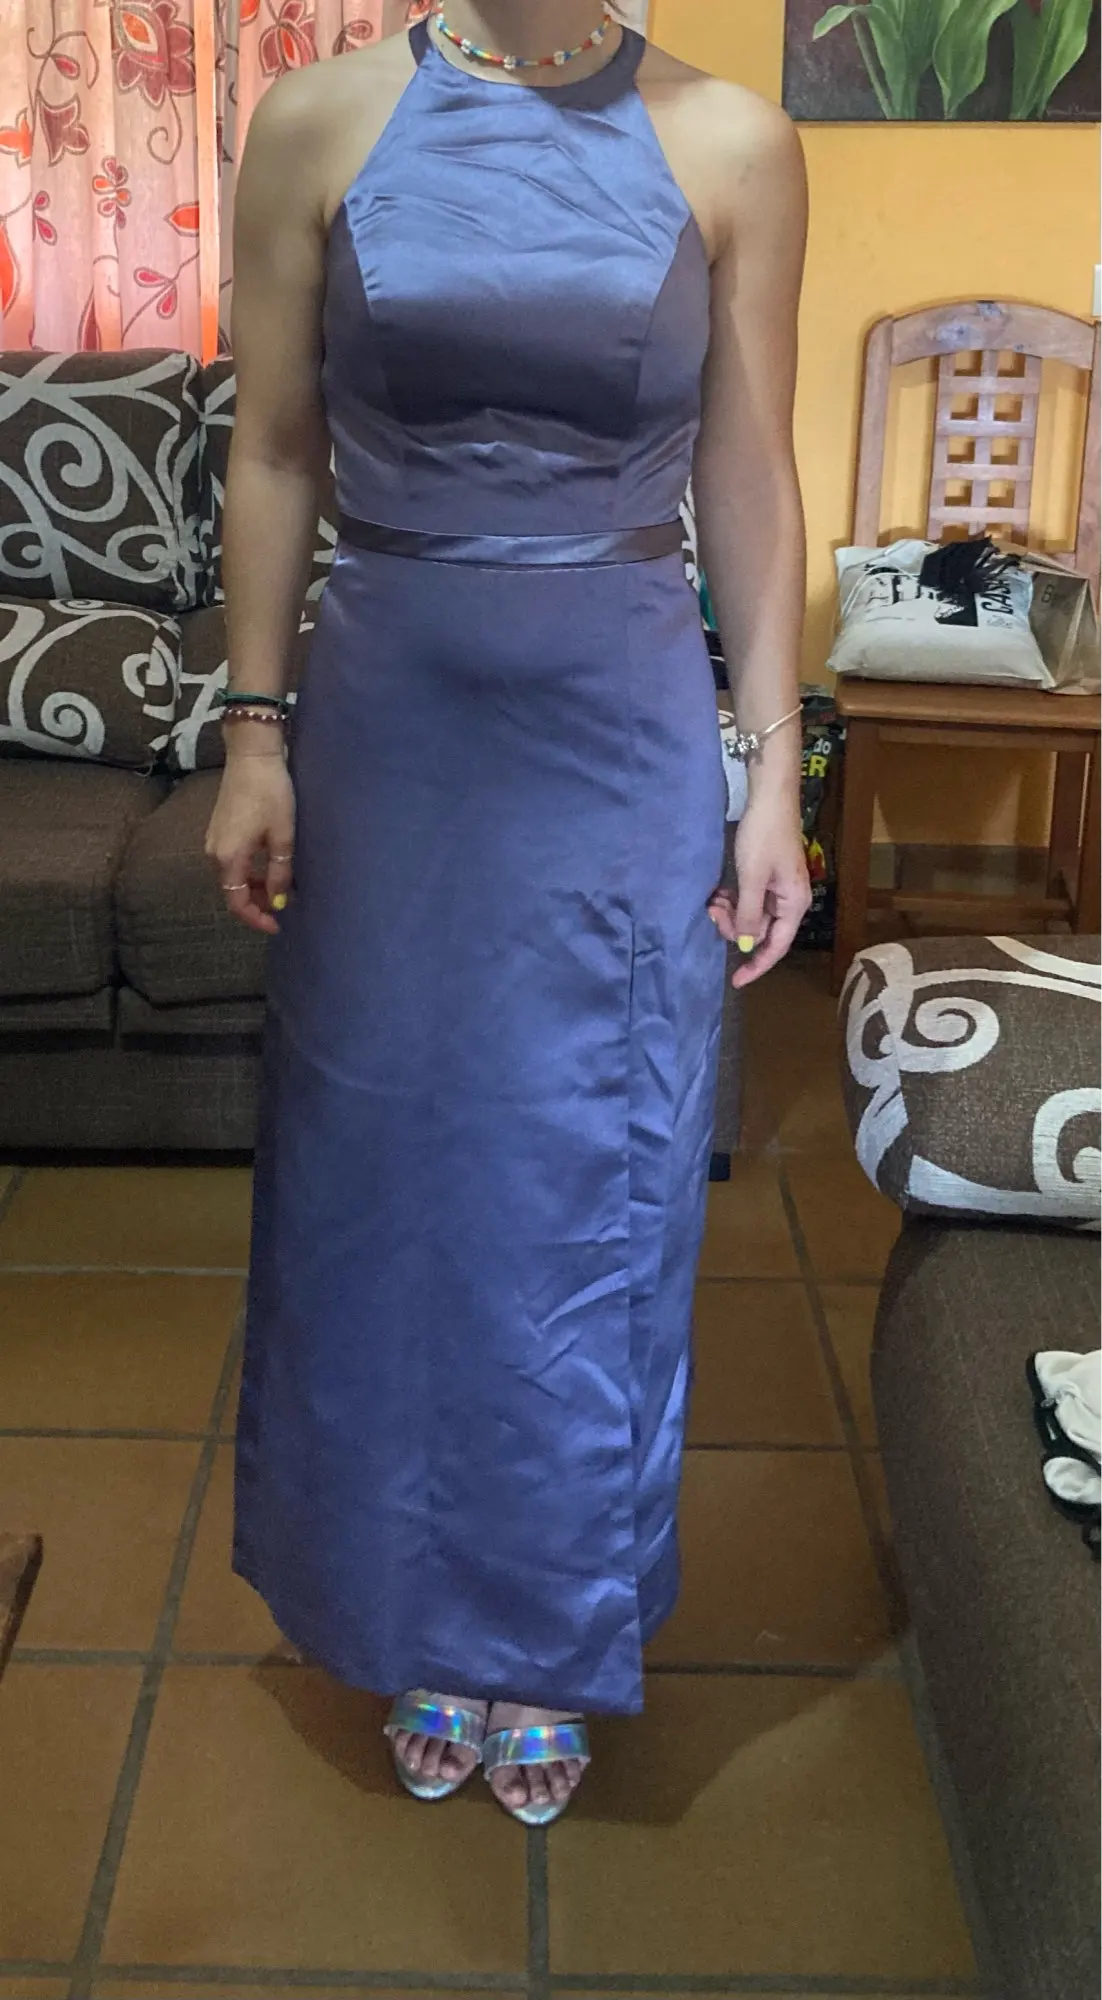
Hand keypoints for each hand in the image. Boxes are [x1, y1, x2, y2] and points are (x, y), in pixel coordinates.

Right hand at [204, 748, 295, 935]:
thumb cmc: (270, 792)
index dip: (257, 919)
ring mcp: (213, 840)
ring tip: (282, 885)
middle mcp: (214, 853)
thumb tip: (279, 902)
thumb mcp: (282, 836)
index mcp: (229, 858)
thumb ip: (280, 873)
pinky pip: (232, 861)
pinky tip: (270, 865)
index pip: (237, 903)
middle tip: (285, 903)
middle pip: (232, 891)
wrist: (251, 754)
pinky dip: (250, 870)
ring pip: (233, 877)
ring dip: (255, 886)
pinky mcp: (218, 829)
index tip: (278, 925)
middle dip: (258, 903)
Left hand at [708, 793, 810, 988]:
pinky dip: (733, 899)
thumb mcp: (752, 878)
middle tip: (713, 913)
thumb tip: (747, 945)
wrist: (769, 796)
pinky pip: (748, 898)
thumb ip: (749, 915)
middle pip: (761, 930)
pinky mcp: (766, 874)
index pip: (776, 946)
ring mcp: (777, 886)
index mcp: (794, 904)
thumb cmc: (763, 836)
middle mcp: (789, 899)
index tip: (735, 981)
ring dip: (731, 912)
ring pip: (751, 914)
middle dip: (736, 928)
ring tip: (713, 900)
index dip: (756, 966)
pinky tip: (718, 892)